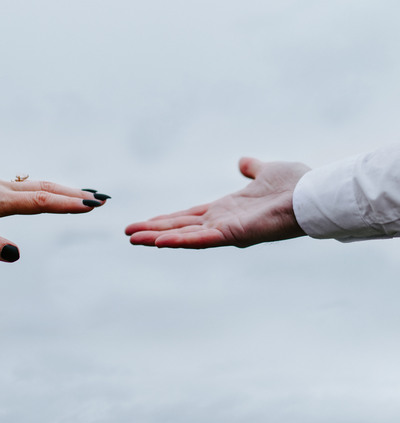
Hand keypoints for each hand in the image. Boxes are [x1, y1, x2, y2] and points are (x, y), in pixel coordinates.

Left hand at [0, 177, 108, 261]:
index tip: (91, 206)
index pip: (39, 202)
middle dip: (74, 195)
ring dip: (63, 190)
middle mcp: (0, 189)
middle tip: (101, 199)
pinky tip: (50, 192)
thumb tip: (15, 254)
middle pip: (45, 189)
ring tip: (85, 195)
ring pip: (37, 184)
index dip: (66, 204)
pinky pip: (27, 185)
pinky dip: (46, 188)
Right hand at [125, 157, 309, 249]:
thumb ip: (252, 169)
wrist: (313, 195)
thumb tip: (244, 162)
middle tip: (128, 235)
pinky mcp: (233, 234)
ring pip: (185, 236)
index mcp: (226, 209)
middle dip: (153, 231)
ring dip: (158, 238)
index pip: (188, 216)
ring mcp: (226, 230)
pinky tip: (160, 242)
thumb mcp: (267, 171)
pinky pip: (202, 240)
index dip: (166, 219)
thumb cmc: (295, 185)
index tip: (144, 223)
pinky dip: (181, 241)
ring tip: (134, 239)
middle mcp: (222, 222)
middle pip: (180, 227)